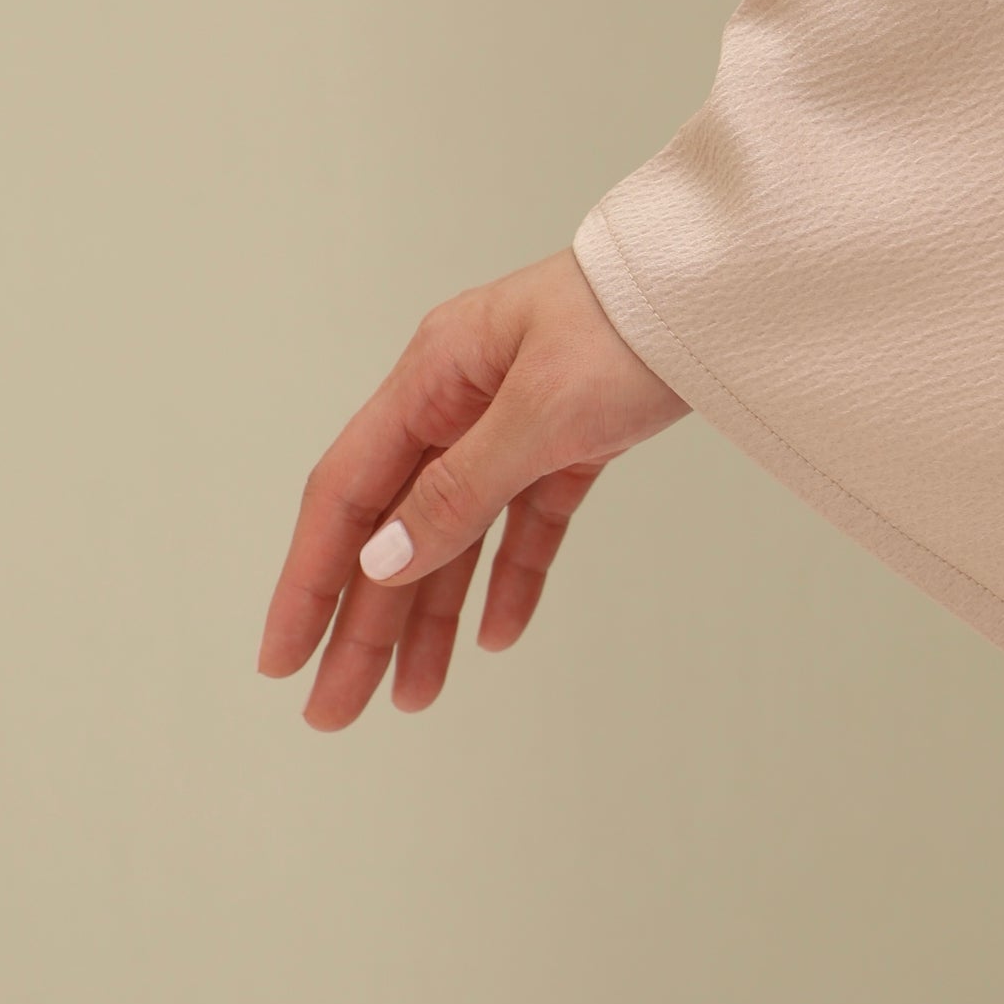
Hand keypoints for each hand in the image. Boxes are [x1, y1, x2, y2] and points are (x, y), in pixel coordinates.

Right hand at [258, 246, 688, 728]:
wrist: (721, 290)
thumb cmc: (628, 321)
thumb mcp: (542, 411)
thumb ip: (461, 491)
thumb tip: (381, 564)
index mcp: (432, 377)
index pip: (347, 496)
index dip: (309, 581)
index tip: (282, 660)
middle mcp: (460, 400)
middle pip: (396, 529)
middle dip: (363, 624)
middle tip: (334, 713)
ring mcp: (515, 421)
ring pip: (458, 536)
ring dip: (431, 618)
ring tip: (411, 699)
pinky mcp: (573, 439)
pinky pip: (526, 521)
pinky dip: (511, 576)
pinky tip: (498, 634)